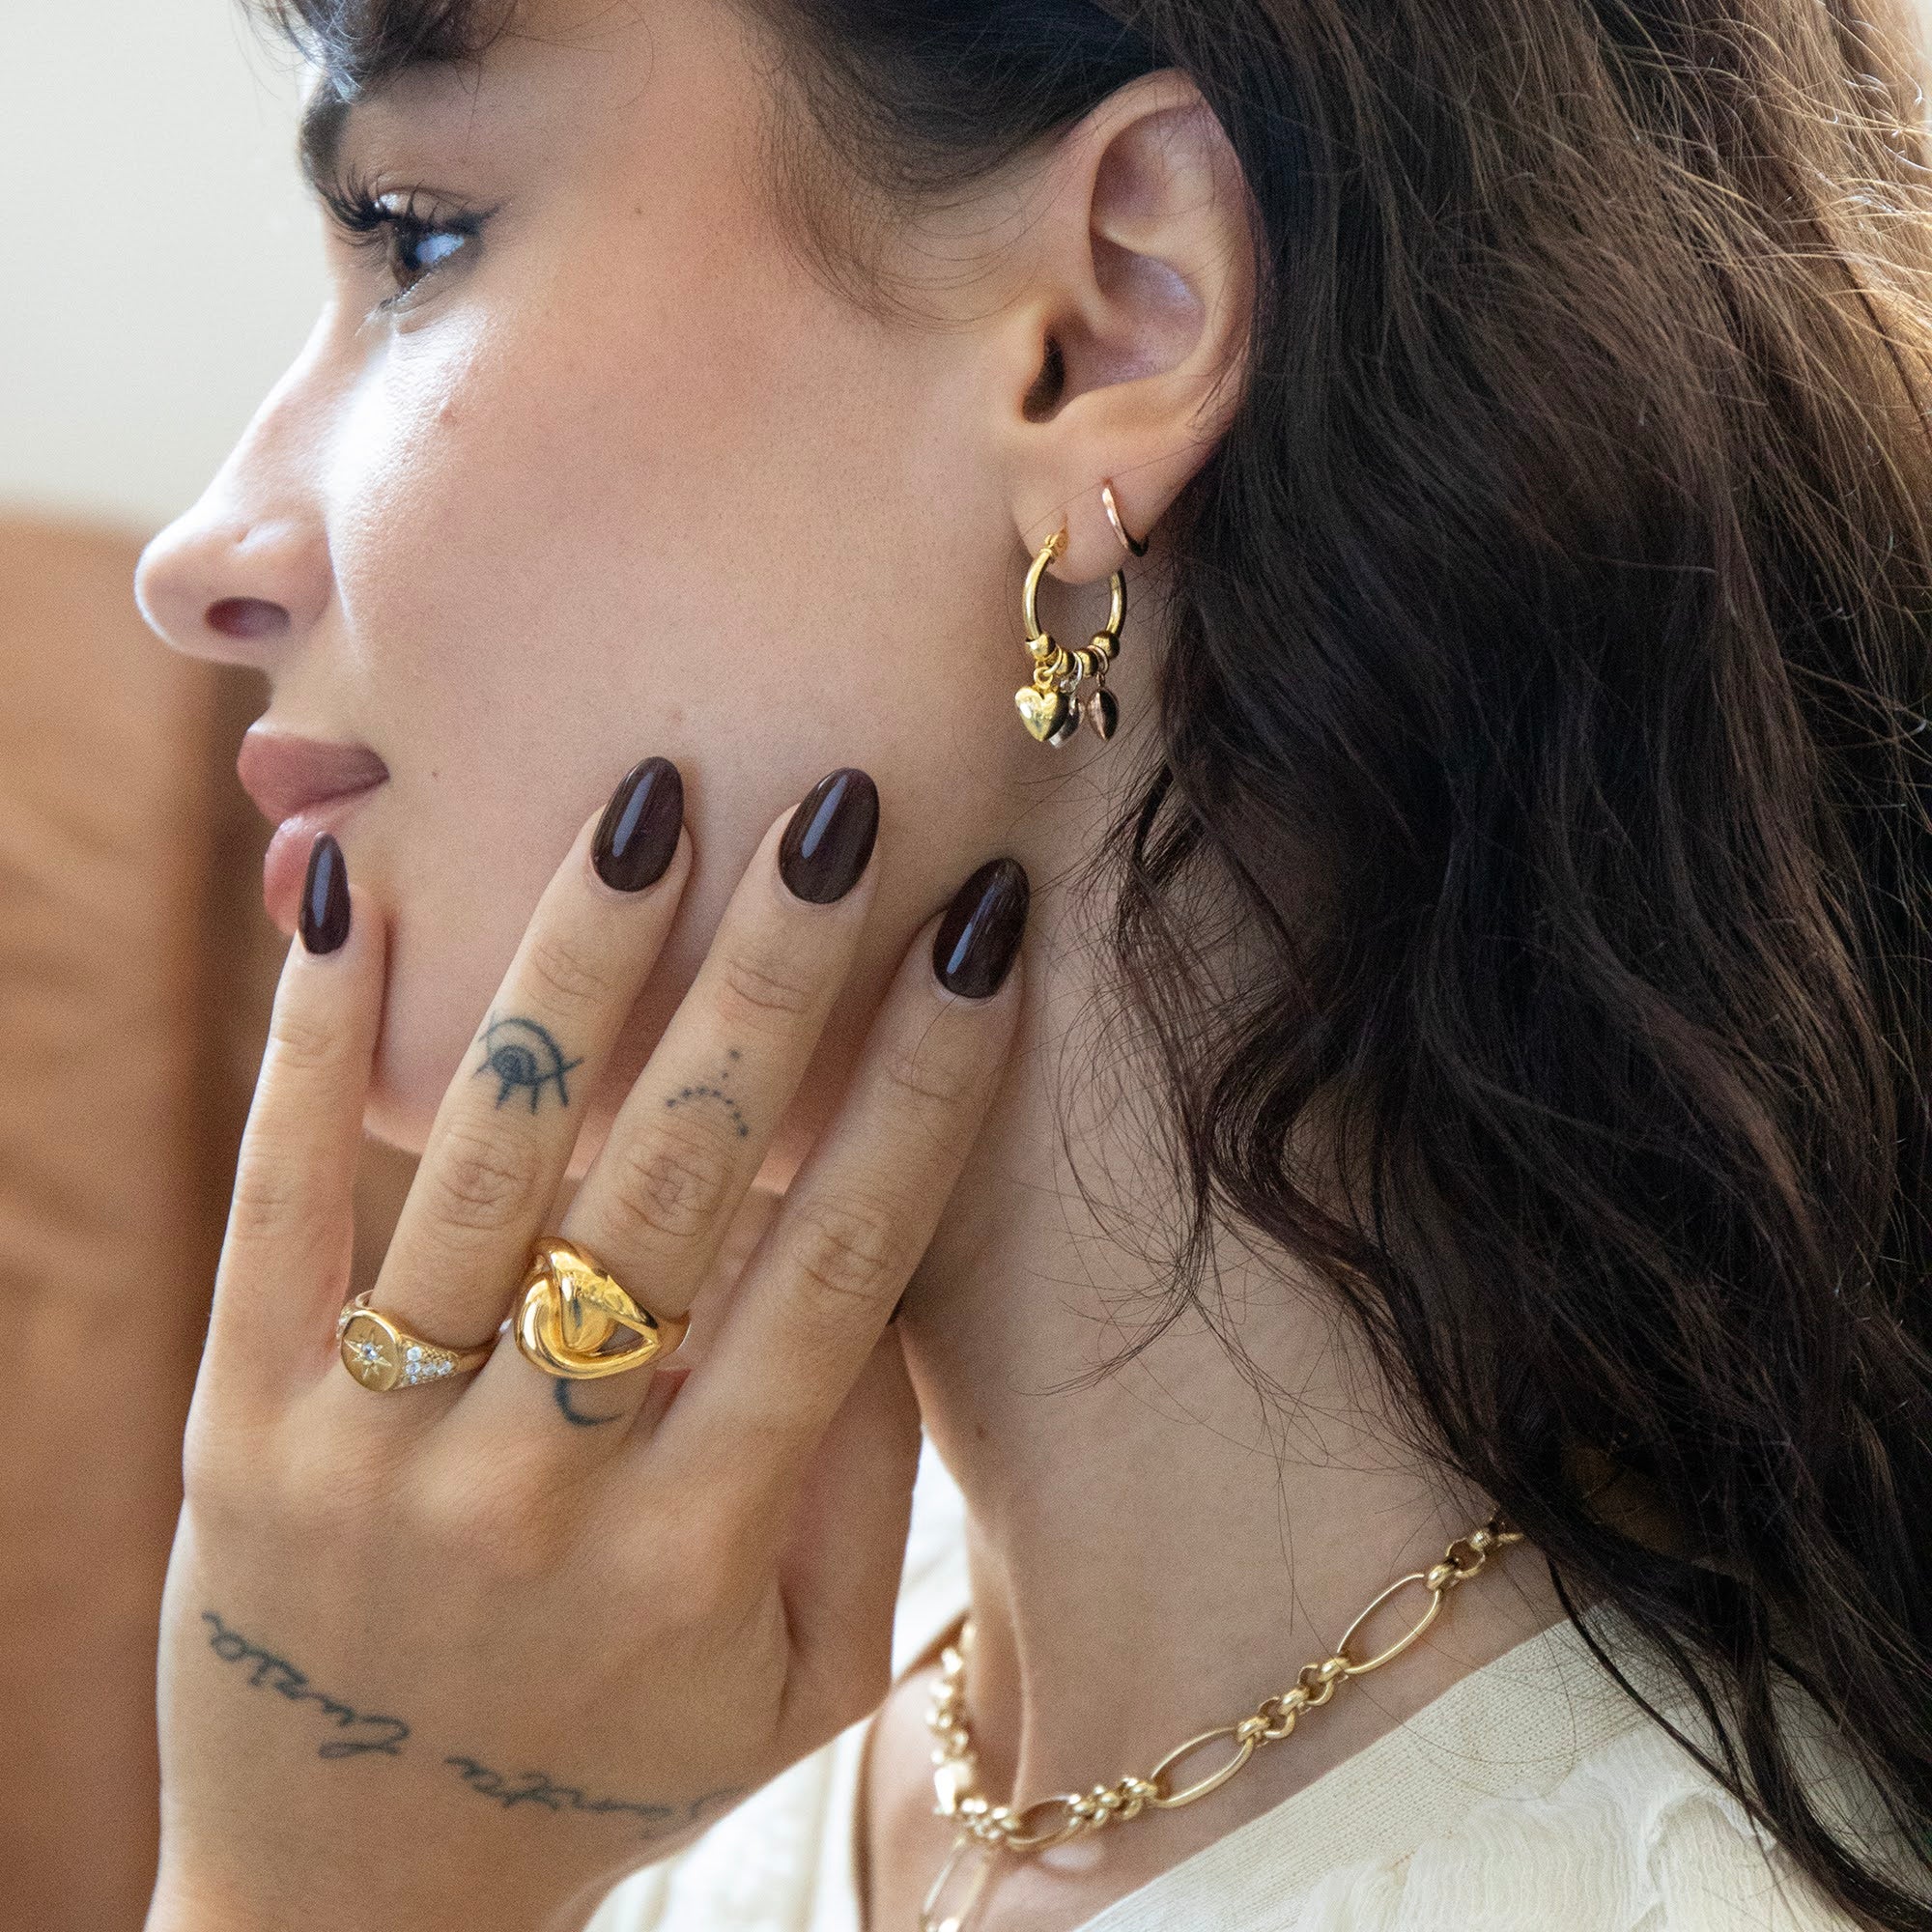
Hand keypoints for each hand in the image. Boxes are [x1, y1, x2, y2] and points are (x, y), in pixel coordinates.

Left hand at [147, 763, 1026, 1931]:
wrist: (353, 1909)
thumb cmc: (616, 1764)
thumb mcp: (791, 1676)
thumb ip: (857, 1478)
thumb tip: (893, 1252)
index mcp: (704, 1551)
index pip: (843, 1265)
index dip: (926, 1085)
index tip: (982, 931)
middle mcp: (542, 1491)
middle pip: (681, 1186)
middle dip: (776, 976)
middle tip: (839, 806)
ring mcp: (373, 1454)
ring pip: (488, 1164)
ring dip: (576, 967)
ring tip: (648, 804)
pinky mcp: (235, 1429)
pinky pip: (277, 1205)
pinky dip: (312, 1044)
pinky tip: (355, 898)